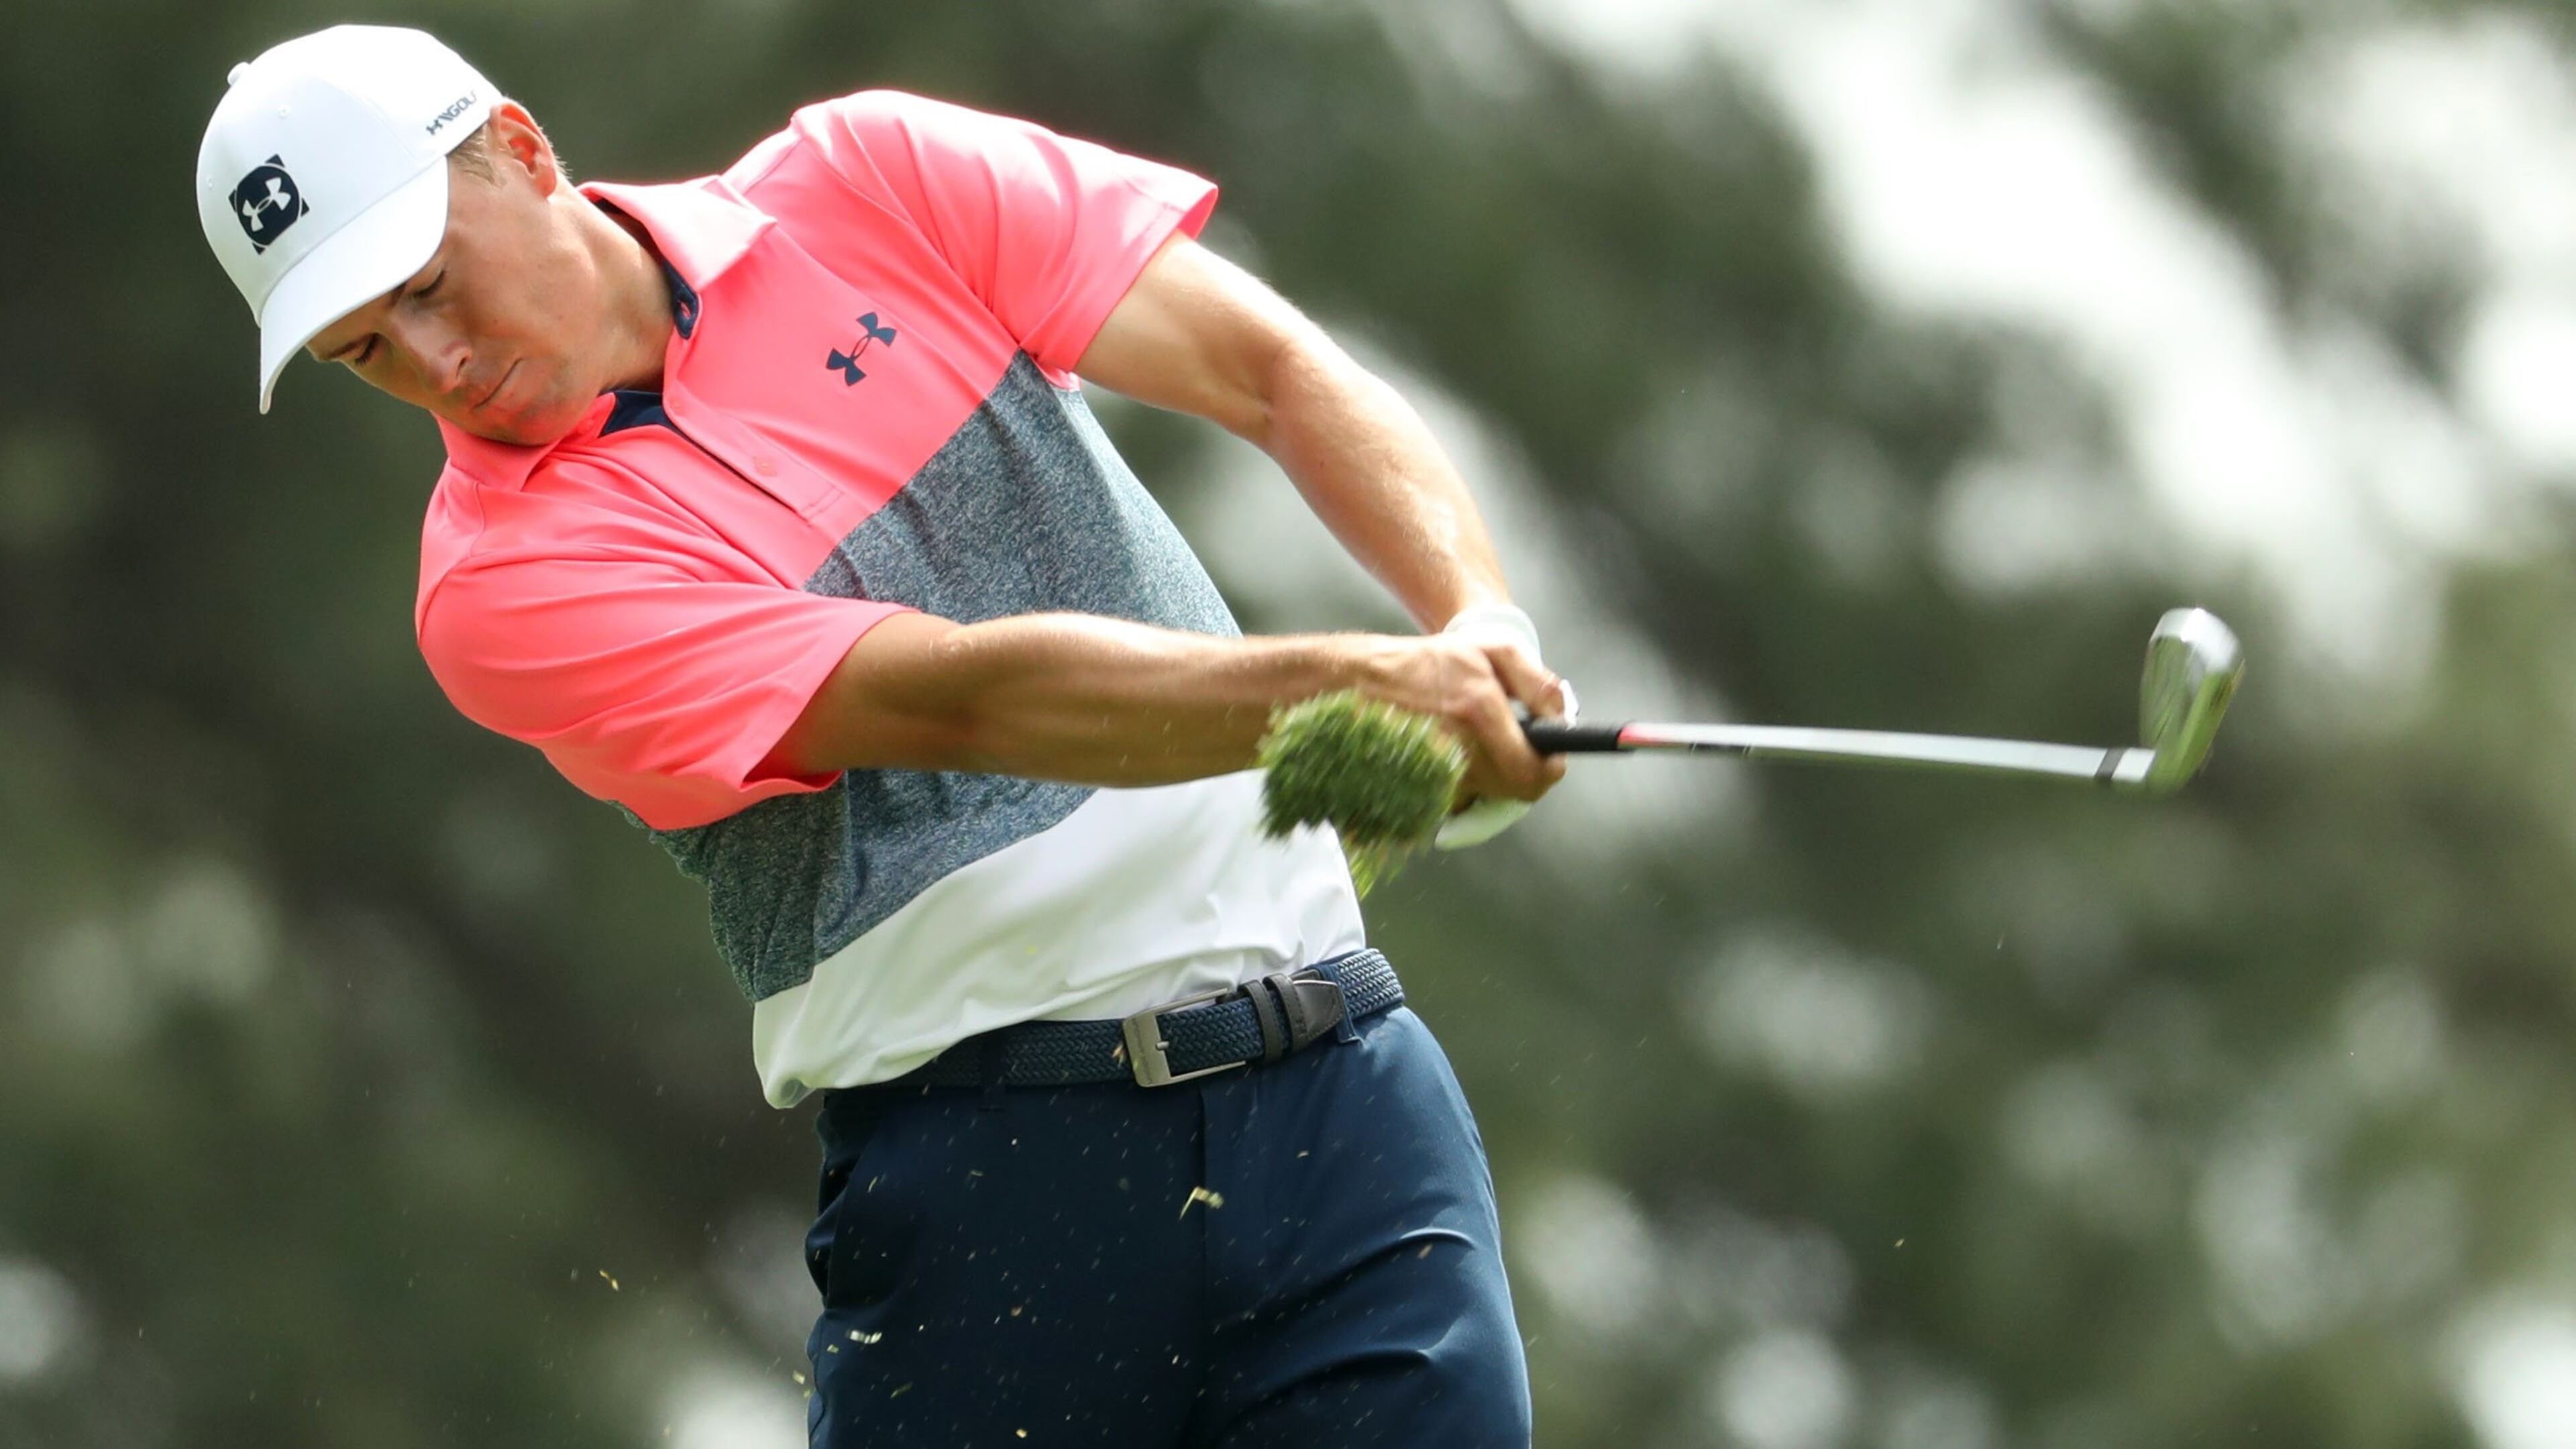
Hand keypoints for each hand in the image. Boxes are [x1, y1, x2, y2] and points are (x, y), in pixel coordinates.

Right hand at [1354, 630, 1567, 805]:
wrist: (1368, 679)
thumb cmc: (1434, 662)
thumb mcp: (1495, 651)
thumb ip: (1538, 684)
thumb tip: (1563, 720)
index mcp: (1480, 711)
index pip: (1532, 771)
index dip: (1550, 768)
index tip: (1551, 757)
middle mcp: (1458, 748)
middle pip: (1517, 791)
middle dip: (1527, 771)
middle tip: (1520, 744)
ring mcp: (1437, 772)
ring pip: (1493, 796)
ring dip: (1500, 775)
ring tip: (1484, 741)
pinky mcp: (1422, 786)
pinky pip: (1466, 798)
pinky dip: (1473, 782)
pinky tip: (1463, 754)